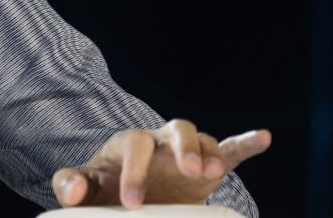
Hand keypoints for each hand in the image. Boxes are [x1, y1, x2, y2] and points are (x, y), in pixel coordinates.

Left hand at [51, 119, 271, 208]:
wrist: (125, 198)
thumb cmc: (102, 190)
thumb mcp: (83, 190)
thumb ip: (70, 185)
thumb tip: (74, 189)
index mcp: (128, 144)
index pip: (134, 145)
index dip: (135, 171)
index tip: (133, 202)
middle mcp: (159, 142)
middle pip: (174, 129)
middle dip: (181, 147)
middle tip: (186, 171)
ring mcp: (184, 154)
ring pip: (201, 138)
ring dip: (207, 150)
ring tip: (209, 169)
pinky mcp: (207, 169)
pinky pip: (229, 151)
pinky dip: (245, 144)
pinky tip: (262, 137)